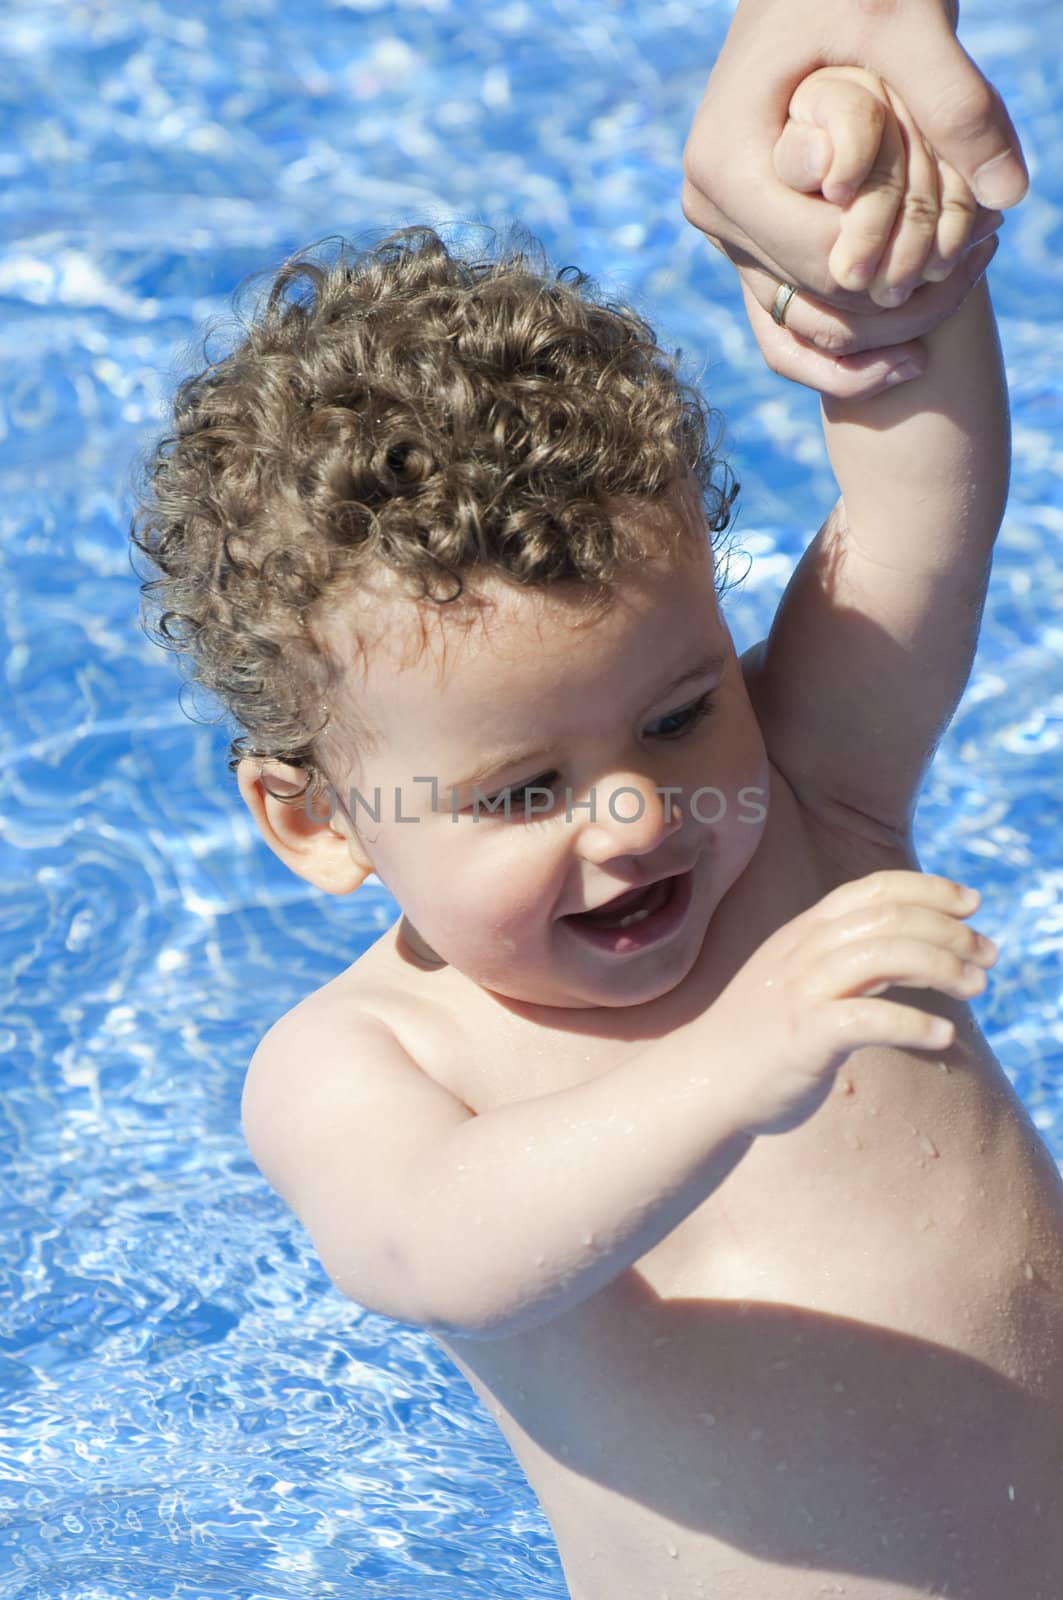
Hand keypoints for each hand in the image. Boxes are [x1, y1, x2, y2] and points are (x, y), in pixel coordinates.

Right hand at [708, 871, 996, 1138]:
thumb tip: (920, 947)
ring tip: (977, 987)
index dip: (928, 887)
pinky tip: (943, 1038)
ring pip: (883, 955)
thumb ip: (850, 959)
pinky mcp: (804, 1037)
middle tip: (988, 955)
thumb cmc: (761, 1036)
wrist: (702, 1082)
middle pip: (887, 917)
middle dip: (949, 930)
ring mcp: (800, 992)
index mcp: (803, 932)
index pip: (872, 888)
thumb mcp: (802, 978)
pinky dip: (914, 1024)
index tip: (972, 903)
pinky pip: (869, 1020)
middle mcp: (801, 951)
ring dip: (942, 967)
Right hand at [742, 65, 999, 396]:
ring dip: (886, 328)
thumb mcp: (910, 26)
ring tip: (967, 281)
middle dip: (902, 293)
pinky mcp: (746, 250)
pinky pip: (788, 333)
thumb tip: (1010, 192)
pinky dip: (848, 356)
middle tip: (988, 254)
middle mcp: (710, 212)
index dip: (900, 258)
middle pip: (817, 300)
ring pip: (807, 327)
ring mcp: (726, 237)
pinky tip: (913, 358)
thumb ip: (957, 102)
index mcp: (724, 167)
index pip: (821, 257)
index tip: (980, 231)